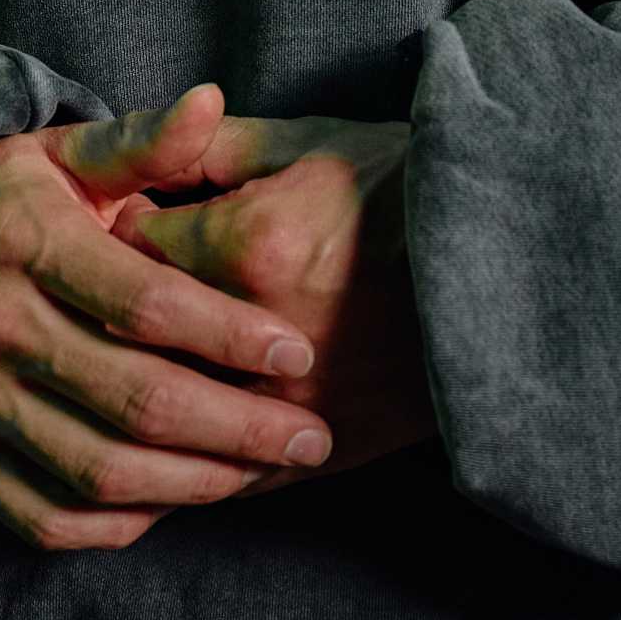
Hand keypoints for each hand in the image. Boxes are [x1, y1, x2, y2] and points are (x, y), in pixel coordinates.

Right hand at [0, 83, 333, 551]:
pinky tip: (188, 496)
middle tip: (311, 433)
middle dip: (237, 425)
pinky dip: (127, 522)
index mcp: (22, 239)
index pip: (145, 302)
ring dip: (198, 482)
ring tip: (269, 468)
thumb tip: (211, 102)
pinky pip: (51, 516)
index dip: (229, 333)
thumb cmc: (16, 202)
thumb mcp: (68, 155)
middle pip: (133, 397)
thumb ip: (144, 142)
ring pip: (100, 469)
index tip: (299, 351)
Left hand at [112, 114, 438, 500]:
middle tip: (117, 283)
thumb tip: (148, 149)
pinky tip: (160, 434)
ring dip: (132, 389)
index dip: (121, 224)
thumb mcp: (315, 143)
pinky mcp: (309, 454)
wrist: (507, 278)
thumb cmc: (411, 194)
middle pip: (130, 333)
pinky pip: (210, 476)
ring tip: (131, 354)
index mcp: (251, 247)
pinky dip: (176, 461)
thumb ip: (218, 144)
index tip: (127, 215)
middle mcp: (255, 337)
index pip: (130, 242)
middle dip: (113, 307)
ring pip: (160, 417)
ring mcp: (282, 408)